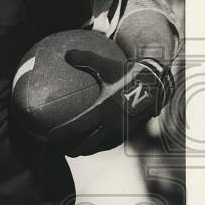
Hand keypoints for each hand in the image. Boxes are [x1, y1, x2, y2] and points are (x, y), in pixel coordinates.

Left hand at [49, 50, 173, 156]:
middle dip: (69, 149)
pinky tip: (91, 142)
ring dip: (83, 151)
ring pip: (98, 147)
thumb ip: (85, 59)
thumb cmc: (129, 73)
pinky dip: (97, 146)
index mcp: (103, 111)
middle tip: (56, 148)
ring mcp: (122, 131)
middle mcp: (112, 125)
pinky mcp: (129, 133)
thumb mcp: (106, 64)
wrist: (158, 84)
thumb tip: (66, 54)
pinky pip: (109, 144)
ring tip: (72, 150)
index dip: (60, 135)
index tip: (46, 138)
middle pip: (86, 145)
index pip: (76, 128)